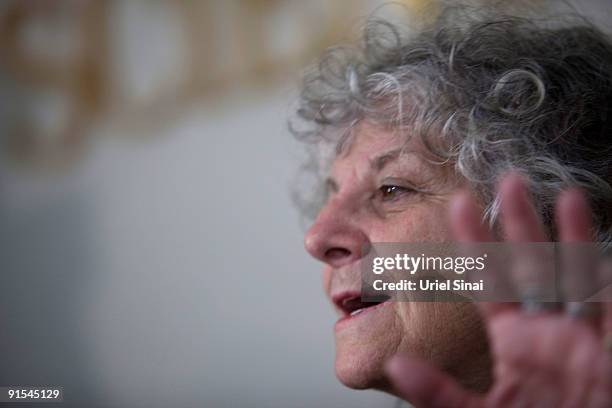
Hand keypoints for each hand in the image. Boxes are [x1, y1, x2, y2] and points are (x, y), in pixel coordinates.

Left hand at [385, 172, 611, 407]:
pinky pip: (606, 307)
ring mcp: (576, 337)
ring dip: (571, 237)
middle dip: (521, 225)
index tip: (459, 205)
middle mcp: (542, 330)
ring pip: (573, 277)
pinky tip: (601, 248)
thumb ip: (437, 393)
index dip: (475, 244)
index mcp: (510, 340)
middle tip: (508, 181)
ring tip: (565, 195)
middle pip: (531, 266)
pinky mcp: (604, 351)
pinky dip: (604, 279)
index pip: (488, 281)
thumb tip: (397, 365)